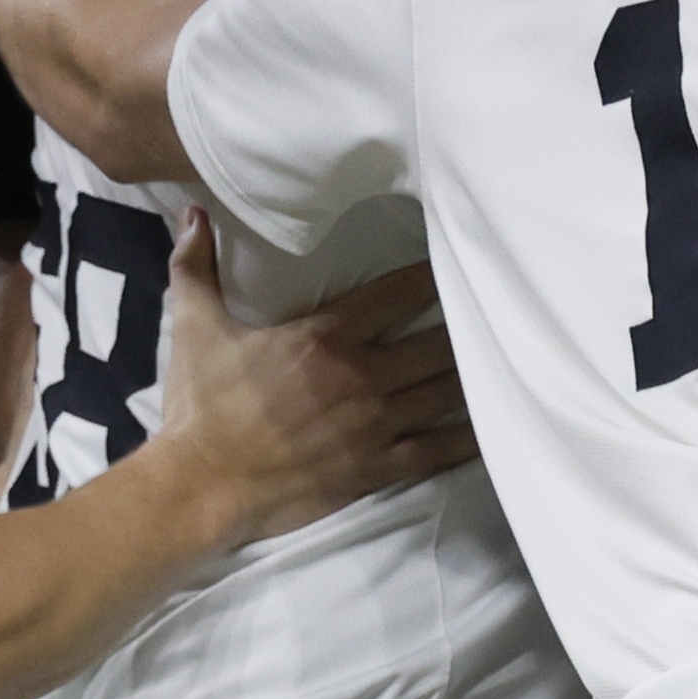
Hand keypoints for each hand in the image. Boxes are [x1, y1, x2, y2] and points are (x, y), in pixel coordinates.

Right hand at [145, 233, 473, 543]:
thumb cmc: (200, 407)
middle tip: (493, 311)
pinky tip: (494, 426)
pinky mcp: (376, 469)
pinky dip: (468, 438)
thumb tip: (192, 213)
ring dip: (473, 376)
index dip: (431, 275)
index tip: (455, 257)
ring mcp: (374, 425)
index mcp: (325, 337)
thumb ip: (197, 266)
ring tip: (505, 359)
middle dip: (466, 326)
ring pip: (445, 393)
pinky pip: (438, 451)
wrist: (202, 485)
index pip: (397, 293)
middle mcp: (361, 377)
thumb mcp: (194, 327)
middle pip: (437, 343)